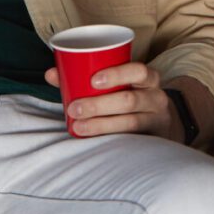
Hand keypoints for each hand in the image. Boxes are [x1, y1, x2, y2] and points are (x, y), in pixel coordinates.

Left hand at [43, 62, 178, 139]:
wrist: (162, 122)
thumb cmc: (131, 96)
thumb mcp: (120, 84)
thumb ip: (85, 78)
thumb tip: (51, 73)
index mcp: (149, 78)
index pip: (138, 71)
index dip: (116, 74)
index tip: (92, 81)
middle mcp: (156, 98)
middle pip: (130, 100)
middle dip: (99, 105)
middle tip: (73, 108)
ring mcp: (155, 120)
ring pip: (130, 123)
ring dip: (100, 125)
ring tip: (77, 126)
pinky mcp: (152, 140)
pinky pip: (131, 141)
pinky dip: (110, 140)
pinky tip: (92, 142)